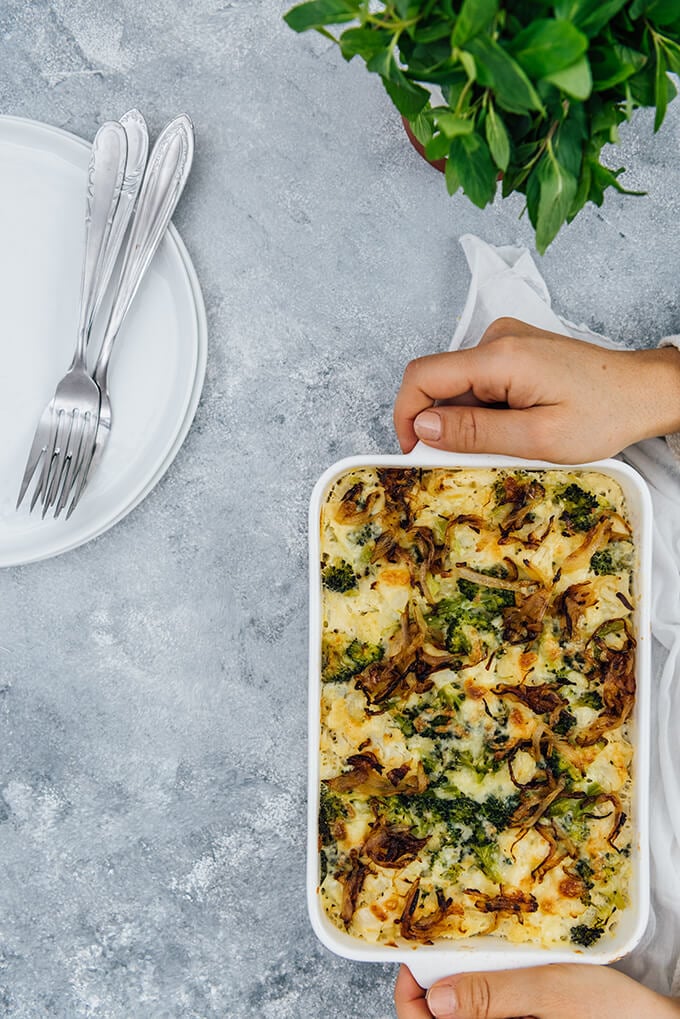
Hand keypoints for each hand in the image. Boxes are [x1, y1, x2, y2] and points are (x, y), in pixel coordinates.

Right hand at [393, 318, 679, 462]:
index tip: (412, 451)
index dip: (406, 415)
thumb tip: (423, 427)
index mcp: (499, 356)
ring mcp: (506, 341)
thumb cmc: (603, 414)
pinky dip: (484, 409)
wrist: (643, 391)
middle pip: (439, 382)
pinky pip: (479, 382)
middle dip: (442, 424)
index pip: (423, 377)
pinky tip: (514, 427)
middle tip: (467, 460)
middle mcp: (497, 338)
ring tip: (507, 442)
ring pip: (459, 386)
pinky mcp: (514, 350)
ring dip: (467, 419)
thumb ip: (475, 431)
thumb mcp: (537, 438)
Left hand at [394, 962, 679, 1018]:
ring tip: (460, 949)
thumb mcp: (548, 993)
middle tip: (432, 944)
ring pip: (466, 1018)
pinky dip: (484, 995)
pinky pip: (493, 1017)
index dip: (408, 998)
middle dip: (431, 989)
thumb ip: (491, 996)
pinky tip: (495, 967)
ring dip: (458, 989)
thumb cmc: (611, 1013)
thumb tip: (436, 998)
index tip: (408, 959)